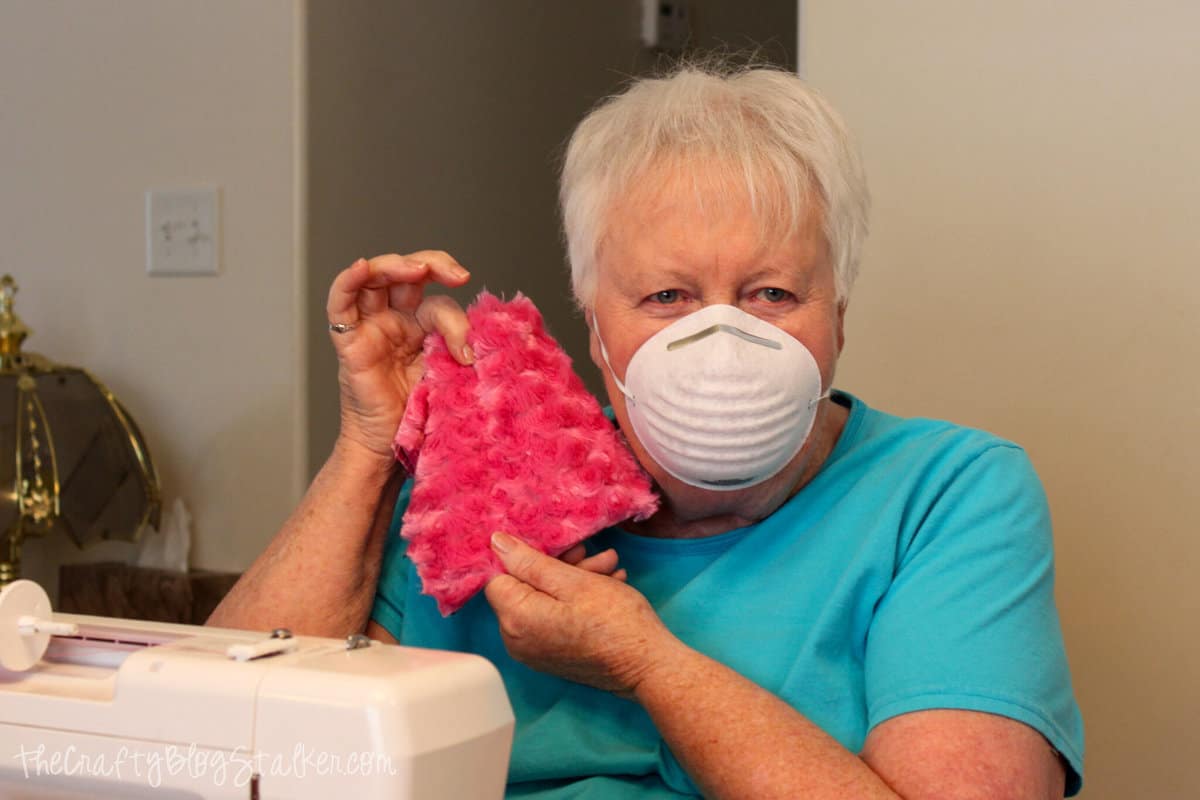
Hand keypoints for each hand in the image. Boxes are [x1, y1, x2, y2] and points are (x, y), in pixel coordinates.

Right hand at [326, 252, 471, 462]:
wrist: (390, 448)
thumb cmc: (416, 416)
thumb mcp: (446, 374)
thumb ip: (456, 351)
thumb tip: (472, 344)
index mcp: (420, 328)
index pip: (437, 300)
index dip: (457, 307)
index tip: (475, 325)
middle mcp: (394, 322)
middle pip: (406, 275)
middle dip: (433, 264)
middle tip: (456, 274)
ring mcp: (370, 328)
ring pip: (375, 279)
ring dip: (396, 265)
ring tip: (418, 269)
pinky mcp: (349, 342)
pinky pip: (340, 304)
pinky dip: (347, 281)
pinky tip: (361, 267)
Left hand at [484, 532, 679, 696]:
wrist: (646, 666)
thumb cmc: (614, 620)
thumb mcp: (573, 581)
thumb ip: (530, 562)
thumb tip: (495, 543)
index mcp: (515, 619)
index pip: (499, 576)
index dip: (527, 558)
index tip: (559, 548)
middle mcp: (516, 640)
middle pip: (524, 588)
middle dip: (558, 566)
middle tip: (590, 554)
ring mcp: (534, 651)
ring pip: (543, 601)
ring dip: (573, 579)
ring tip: (608, 567)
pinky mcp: (551, 656)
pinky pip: (552, 619)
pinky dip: (574, 601)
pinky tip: (606, 584)